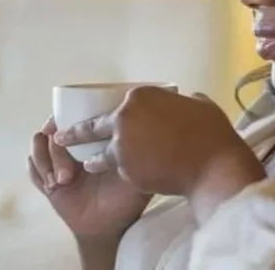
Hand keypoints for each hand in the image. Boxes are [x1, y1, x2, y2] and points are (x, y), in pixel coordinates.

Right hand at [28, 116, 152, 237]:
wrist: (108, 227)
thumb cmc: (125, 199)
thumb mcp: (136, 172)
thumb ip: (136, 153)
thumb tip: (135, 129)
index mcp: (93, 138)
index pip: (72, 115)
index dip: (63, 119)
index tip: (66, 134)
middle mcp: (74, 145)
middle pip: (51, 129)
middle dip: (55, 150)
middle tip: (67, 174)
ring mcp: (59, 160)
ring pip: (38, 144)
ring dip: (45, 161)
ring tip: (61, 182)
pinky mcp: (47, 178)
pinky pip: (32, 166)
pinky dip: (38, 171)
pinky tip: (53, 185)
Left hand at [53, 87, 265, 198]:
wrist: (213, 166)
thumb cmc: (211, 133)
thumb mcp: (199, 105)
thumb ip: (186, 102)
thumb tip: (190, 100)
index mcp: (139, 97)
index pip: (123, 103)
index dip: (121, 114)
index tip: (116, 119)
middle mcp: (124, 118)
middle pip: (95, 125)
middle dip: (77, 132)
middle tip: (61, 135)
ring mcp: (122, 146)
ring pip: (101, 152)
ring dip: (93, 158)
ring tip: (85, 163)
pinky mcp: (126, 169)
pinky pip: (117, 170)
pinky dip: (117, 173)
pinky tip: (117, 179)